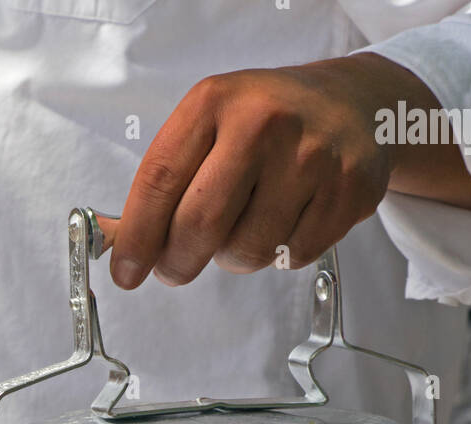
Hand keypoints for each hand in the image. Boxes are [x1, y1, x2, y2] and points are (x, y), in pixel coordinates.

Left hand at [109, 56, 470, 290]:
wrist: (352, 104)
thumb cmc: (266, 124)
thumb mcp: (210, 127)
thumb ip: (166, 183)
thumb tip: (118, 243)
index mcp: (215, 102)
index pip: (160, 180)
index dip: (137, 237)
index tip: (125, 274)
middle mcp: (263, 122)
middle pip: (201, 224)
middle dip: (179, 262)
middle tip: (175, 270)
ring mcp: (312, 156)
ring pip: (249, 250)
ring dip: (235, 258)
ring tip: (245, 229)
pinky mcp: (348, 189)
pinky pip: (294, 256)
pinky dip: (281, 255)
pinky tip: (287, 221)